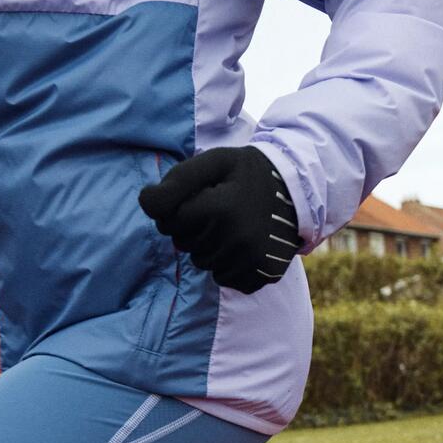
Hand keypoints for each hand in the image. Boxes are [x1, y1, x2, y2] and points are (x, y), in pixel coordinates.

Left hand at [139, 147, 301, 293]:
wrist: (297, 190)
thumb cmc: (246, 173)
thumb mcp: (213, 162)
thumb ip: (177, 180)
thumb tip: (146, 203)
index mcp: (221, 209)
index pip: (169, 221)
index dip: (178, 208)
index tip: (200, 197)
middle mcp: (237, 240)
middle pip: (185, 245)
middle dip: (192, 228)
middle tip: (218, 209)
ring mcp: (252, 261)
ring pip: (203, 264)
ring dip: (209, 247)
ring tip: (231, 225)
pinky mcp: (262, 275)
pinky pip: (226, 280)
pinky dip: (228, 265)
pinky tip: (241, 244)